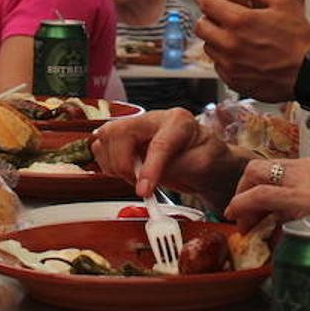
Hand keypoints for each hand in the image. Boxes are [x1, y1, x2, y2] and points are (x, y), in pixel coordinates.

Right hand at [91, 108, 244, 204]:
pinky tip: (126, 173)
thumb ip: (177, 168)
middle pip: (119, 132)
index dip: (148, 169)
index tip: (143, 190)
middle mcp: (153, 120)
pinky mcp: (126, 140)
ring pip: (106, 138)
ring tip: (133, 177)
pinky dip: (108, 165)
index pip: (157, 144)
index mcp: (177, 121)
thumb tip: (146, 180)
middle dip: (122, 162)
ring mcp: (137, 128)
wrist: (206, 161)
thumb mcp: (203, 164)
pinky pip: (102, 148)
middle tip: (136, 182)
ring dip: (113, 164)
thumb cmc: (207, 158)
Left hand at [194, 0, 309, 101]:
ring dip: (215, 37)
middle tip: (217, 15)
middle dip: (206, 17)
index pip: (207, 3)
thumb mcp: (283, 3)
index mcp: (239, 21)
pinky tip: (238, 53)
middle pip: (201, 26)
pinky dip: (223, 57)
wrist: (306, 74)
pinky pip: (218, 65)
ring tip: (231, 35)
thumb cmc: (298, 40)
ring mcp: (229, 64)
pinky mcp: (233, 80)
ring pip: (208, 46)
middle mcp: (229, 43)